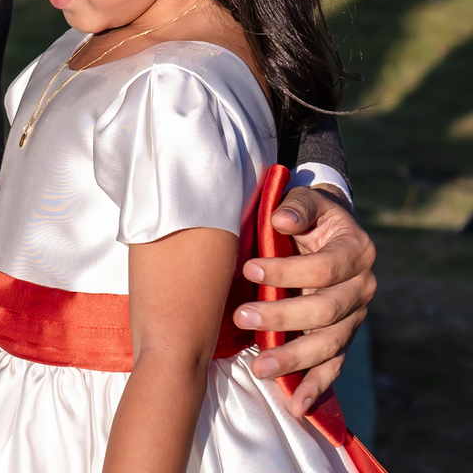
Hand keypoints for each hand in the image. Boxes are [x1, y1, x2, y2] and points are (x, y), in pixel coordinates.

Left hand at [233, 186, 375, 415]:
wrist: (330, 230)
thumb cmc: (311, 214)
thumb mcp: (307, 200)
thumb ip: (296, 206)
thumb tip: (281, 219)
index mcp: (356, 251)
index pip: (324, 268)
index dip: (287, 271)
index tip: (249, 269)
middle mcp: (362, 288)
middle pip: (325, 311)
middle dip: (283, 317)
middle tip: (243, 317)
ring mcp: (356, 317)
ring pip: (328, 345)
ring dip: (294, 358)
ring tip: (259, 367)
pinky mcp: (344, 337)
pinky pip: (333, 366)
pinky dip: (315, 387)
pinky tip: (296, 406)